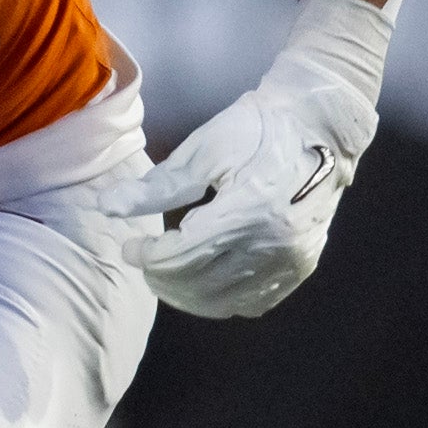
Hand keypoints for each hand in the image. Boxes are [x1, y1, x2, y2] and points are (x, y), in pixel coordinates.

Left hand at [98, 44, 379, 320]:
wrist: (319, 124)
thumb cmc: (257, 128)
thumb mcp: (204, 148)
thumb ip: (157, 186)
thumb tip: (108, 208)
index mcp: (247, 210)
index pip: (181, 256)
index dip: (147, 257)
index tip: (130, 246)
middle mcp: (273, 243)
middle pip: (200, 285)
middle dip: (162, 279)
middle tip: (146, 259)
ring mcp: (292, 259)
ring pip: (225, 302)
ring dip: (187, 294)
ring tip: (170, 270)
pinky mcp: (302, 266)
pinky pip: (254, 302)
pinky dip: (222, 298)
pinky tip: (206, 277)